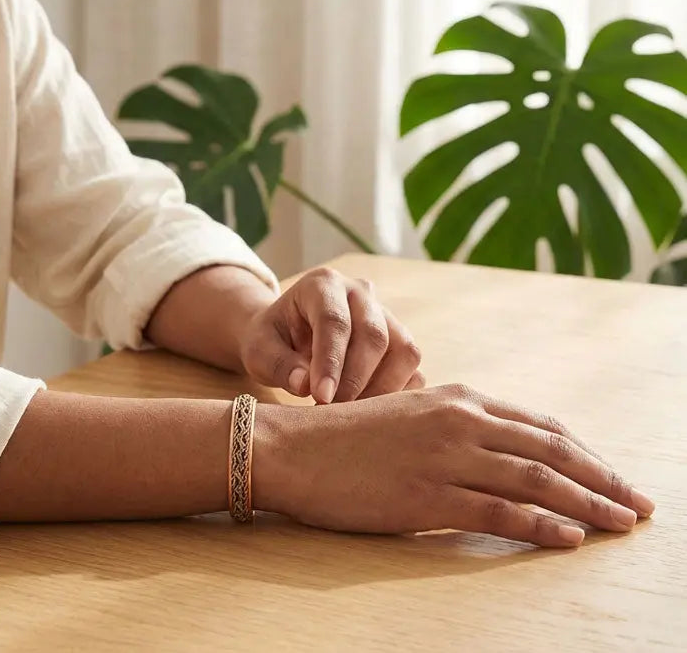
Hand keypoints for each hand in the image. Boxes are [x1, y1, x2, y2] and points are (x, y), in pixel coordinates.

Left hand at [238, 267, 422, 403]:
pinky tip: (367, 410)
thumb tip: (306, 385)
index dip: (331, 362)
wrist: (284, 336)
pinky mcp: (399, 342)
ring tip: (348, 413)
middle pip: (374, 335)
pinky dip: (396, 394)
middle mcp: (360, 293)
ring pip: (404, 351)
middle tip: (331, 411)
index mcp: (322, 284)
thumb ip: (278, 364)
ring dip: (381, 389)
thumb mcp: (258, 349)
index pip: (335, 320)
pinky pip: (413, 370)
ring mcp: (385, 315)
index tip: (320, 397)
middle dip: (355, 380)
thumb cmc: (271, 340)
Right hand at [254, 383, 655, 546]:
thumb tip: (503, 451)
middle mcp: (459, 421)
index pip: (540, 425)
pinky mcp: (428, 496)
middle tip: (641, 505)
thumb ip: (456, 426)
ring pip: (537, 482)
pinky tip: (570, 538)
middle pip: (551, 451)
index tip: (614, 475)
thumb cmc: (348, 435)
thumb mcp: (409, 414)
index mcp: (456, 397)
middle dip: (603, 479)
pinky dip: (542, 527)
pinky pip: (500, 513)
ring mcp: (445, 458)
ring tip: (623, 524)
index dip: (586, 453)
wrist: (294, 447)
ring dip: (589, 505)